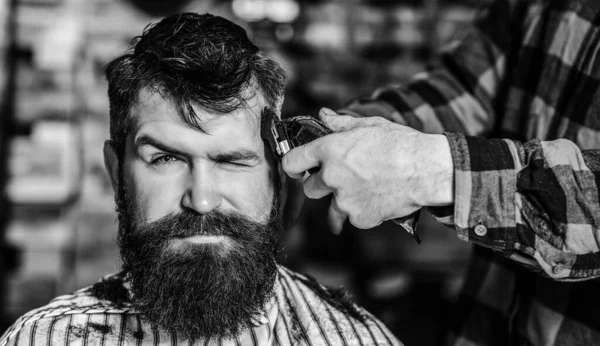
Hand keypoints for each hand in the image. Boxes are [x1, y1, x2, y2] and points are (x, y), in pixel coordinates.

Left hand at [282, 108, 453, 229]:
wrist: (427, 170)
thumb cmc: (401, 143)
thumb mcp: (370, 125)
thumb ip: (341, 124)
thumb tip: (322, 115)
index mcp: (329, 150)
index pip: (291, 162)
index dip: (295, 165)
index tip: (301, 167)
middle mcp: (331, 177)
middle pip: (310, 188)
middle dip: (323, 184)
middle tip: (347, 176)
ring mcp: (344, 200)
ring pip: (332, 206)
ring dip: (344, 199)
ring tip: (368, 187)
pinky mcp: (358, 218)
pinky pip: (352, 217)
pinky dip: (362, 211)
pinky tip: (379, 197)